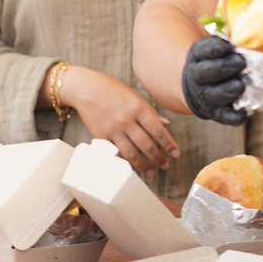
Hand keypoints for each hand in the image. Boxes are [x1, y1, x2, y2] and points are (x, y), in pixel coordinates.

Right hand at [59, 67, 179, 175]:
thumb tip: (166, 125)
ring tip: (152, 172)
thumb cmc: (112, 90)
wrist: (86, 89)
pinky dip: (125, 162)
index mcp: (138, 108)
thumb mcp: (135, 96)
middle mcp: (126, 120)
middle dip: (158, 158)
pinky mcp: (100, 137)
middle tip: (166, 166)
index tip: (176, 154)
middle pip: (146, 145)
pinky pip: (115, 154)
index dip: (168, 144)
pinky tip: (132, 168)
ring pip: (131, 153)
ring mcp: (113, 130)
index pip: (157, 131)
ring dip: (143, 165)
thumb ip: (150, 112)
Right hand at [181, 35, 246, 124]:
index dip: (213, 49)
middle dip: (223, 67)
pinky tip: (243, 113)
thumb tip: (244, 37)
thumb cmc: (215, 61)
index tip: (225, 47)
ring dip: (228, 91)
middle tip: (241, 62)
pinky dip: (233, 117)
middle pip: (205, 73)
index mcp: (197, 56)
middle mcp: (197, 77)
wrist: (199, 87)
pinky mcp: (215, 112)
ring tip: (240, 85)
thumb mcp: (215, 47)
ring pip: (213, 95)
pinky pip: (223, 116)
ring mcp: (205, 96)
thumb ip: (226, 43)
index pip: (202, 50)